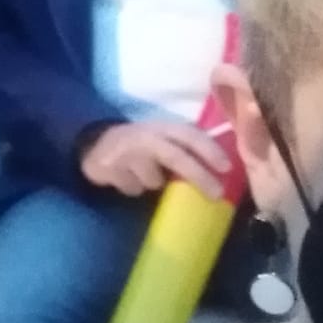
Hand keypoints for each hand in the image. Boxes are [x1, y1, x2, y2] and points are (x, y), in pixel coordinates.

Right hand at [78, 117, 231, 198]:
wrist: (95, 145)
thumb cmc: (140, 145)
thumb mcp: (161, 138)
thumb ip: (183, 148)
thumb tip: (215, 170)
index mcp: (162, 127)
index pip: (190, 135)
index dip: (209, 149)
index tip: (226, 168)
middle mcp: (145, 136)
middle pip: (176, 157)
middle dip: (198, 176)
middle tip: (216, 195)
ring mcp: (126, 152)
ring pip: (153, 181)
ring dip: (152, 184)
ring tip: (141, 174)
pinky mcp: (109, 168)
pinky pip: (133, 189)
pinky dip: (133, 188)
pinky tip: (125, 177)